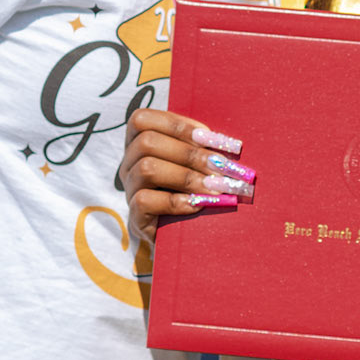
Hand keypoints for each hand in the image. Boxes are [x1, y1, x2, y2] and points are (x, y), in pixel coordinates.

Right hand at [121, 108, 254, 243]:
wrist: (187, 239)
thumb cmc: (196, 191)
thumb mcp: (197, 164)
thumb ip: (203, 148)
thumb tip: (229, 143)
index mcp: (139, 143)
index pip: (143, 120)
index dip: (178, 125)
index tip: (212, 138)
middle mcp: (129, 164)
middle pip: (147, 142)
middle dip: (190, 153)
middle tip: (222, 166)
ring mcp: (129, 190)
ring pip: (147, 169)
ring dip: (187, 176)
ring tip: (216, 187)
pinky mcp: (135, 217)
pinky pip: (145, 201)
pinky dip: (176, 201)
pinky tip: (199, 205)